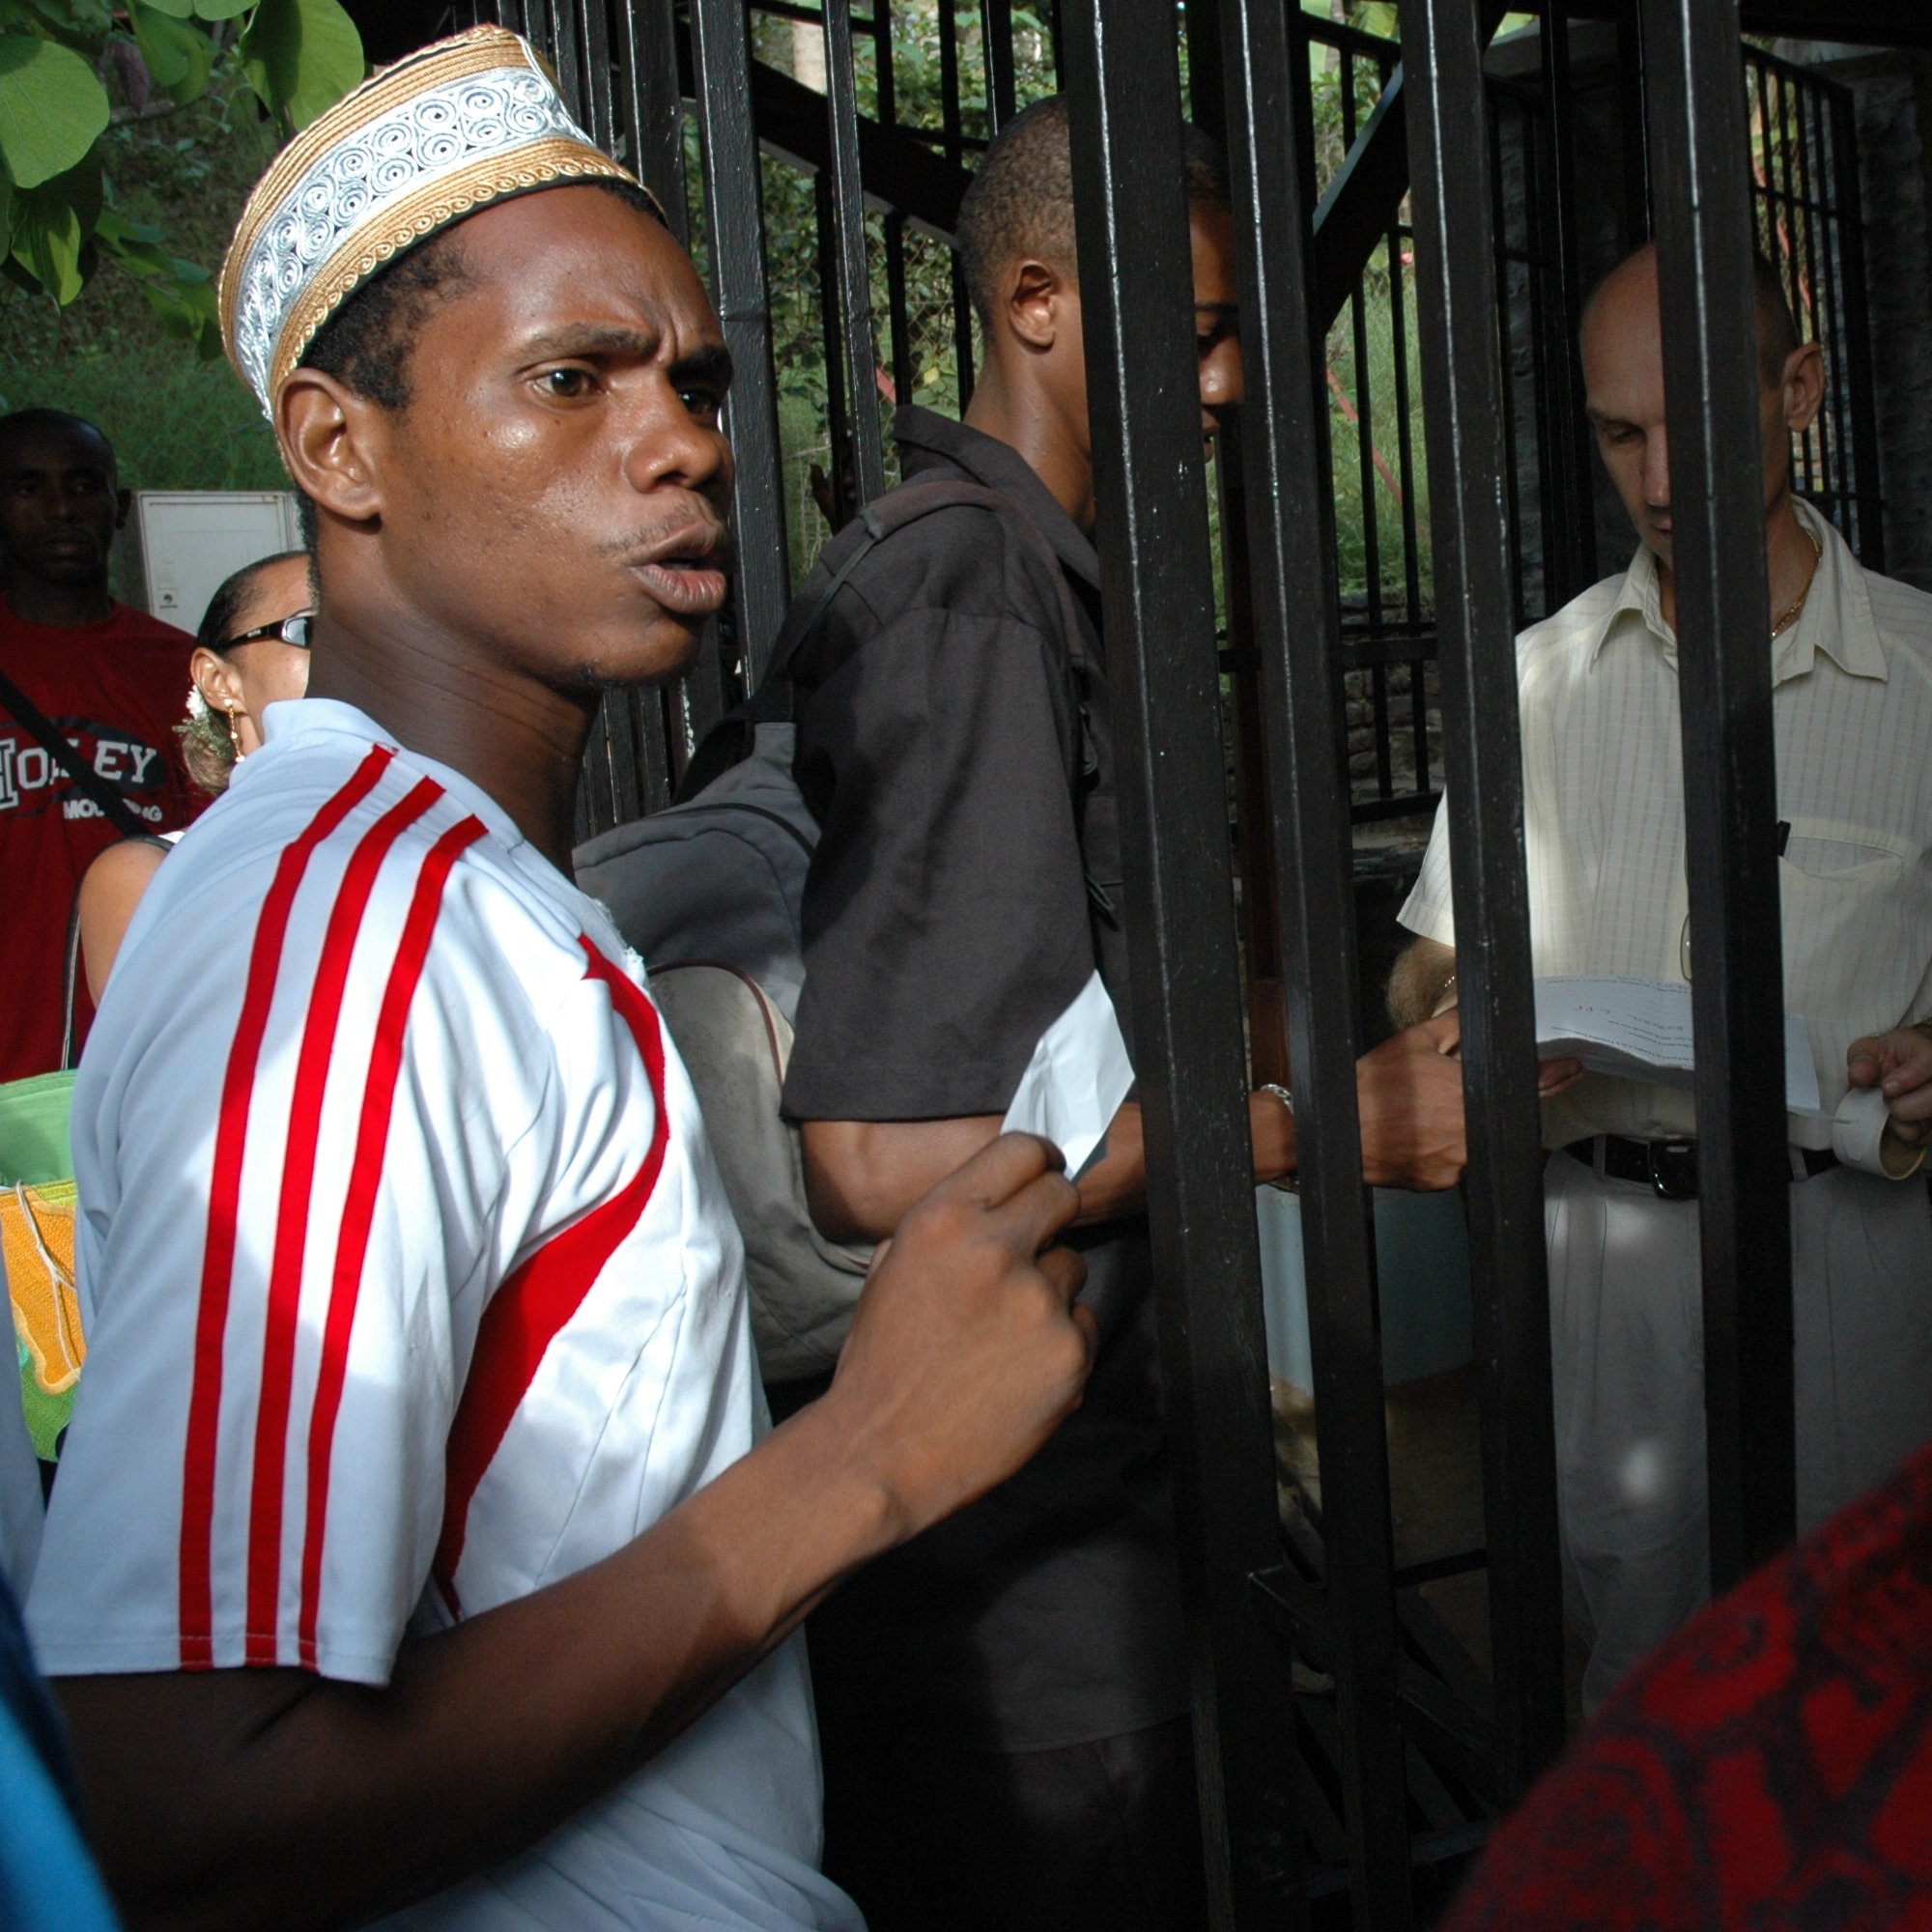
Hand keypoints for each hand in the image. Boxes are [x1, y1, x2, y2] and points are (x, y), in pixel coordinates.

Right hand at [818, 1133, 1095, 1542]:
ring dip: (1048, 1289)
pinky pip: (1083, 1324)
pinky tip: (1017, 1367)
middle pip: (1061, 1195)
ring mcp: (1038, 1302)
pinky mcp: (1069, 1353)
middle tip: (1028, 1250)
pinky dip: (1059, 1341)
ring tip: (1003, 1332)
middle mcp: (995, 1250)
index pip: (1021, 1150)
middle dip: (1049, 1216)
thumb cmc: (881, 1361)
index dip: (1036, 1162)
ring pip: (1072, 1266)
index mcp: (942, 1220)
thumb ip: (948, 1224)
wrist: (880, 1451)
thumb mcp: (893, 1266)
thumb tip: (1000, 1197)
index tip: (1041, 1174)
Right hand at [1354, 1015, 1584, 1190]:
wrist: (1341, 1134)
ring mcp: (1459, 1161)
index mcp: (1469, 1093)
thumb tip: (1474, 1014)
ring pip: (1474, 1140)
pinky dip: (1443, 1150)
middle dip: (1473, 1103)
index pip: (1528, 1083)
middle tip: (1441, 1098)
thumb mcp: (1412, 1043)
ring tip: (1419, 1117)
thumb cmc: (1370, 1091)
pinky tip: (1416, 1137)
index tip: (1573, 1070)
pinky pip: (1456, 1164)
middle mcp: (1470, 1131)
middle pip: (1495, 1115)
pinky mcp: (1444, 1182)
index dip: (1555, 1076)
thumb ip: (1453, 1026)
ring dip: (1457, 1128)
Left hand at [1846, 1026, 1931, 1145]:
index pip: (1930, 1062)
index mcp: (1927, 1053)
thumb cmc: (1879, 1061)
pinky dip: (1909, 1136)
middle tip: (1886, 1103)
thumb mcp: (1866, 1052)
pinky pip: (1926, 1137)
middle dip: (1906, 1107)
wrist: (1888, 1076)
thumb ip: (1862, 1061)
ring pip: (1931, 1123)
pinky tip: (1900, 1124)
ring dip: (1906, 1125)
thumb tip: (1858, 1074)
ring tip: (1892, 1113)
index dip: (1910, 1076)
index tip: (1887, 1088)